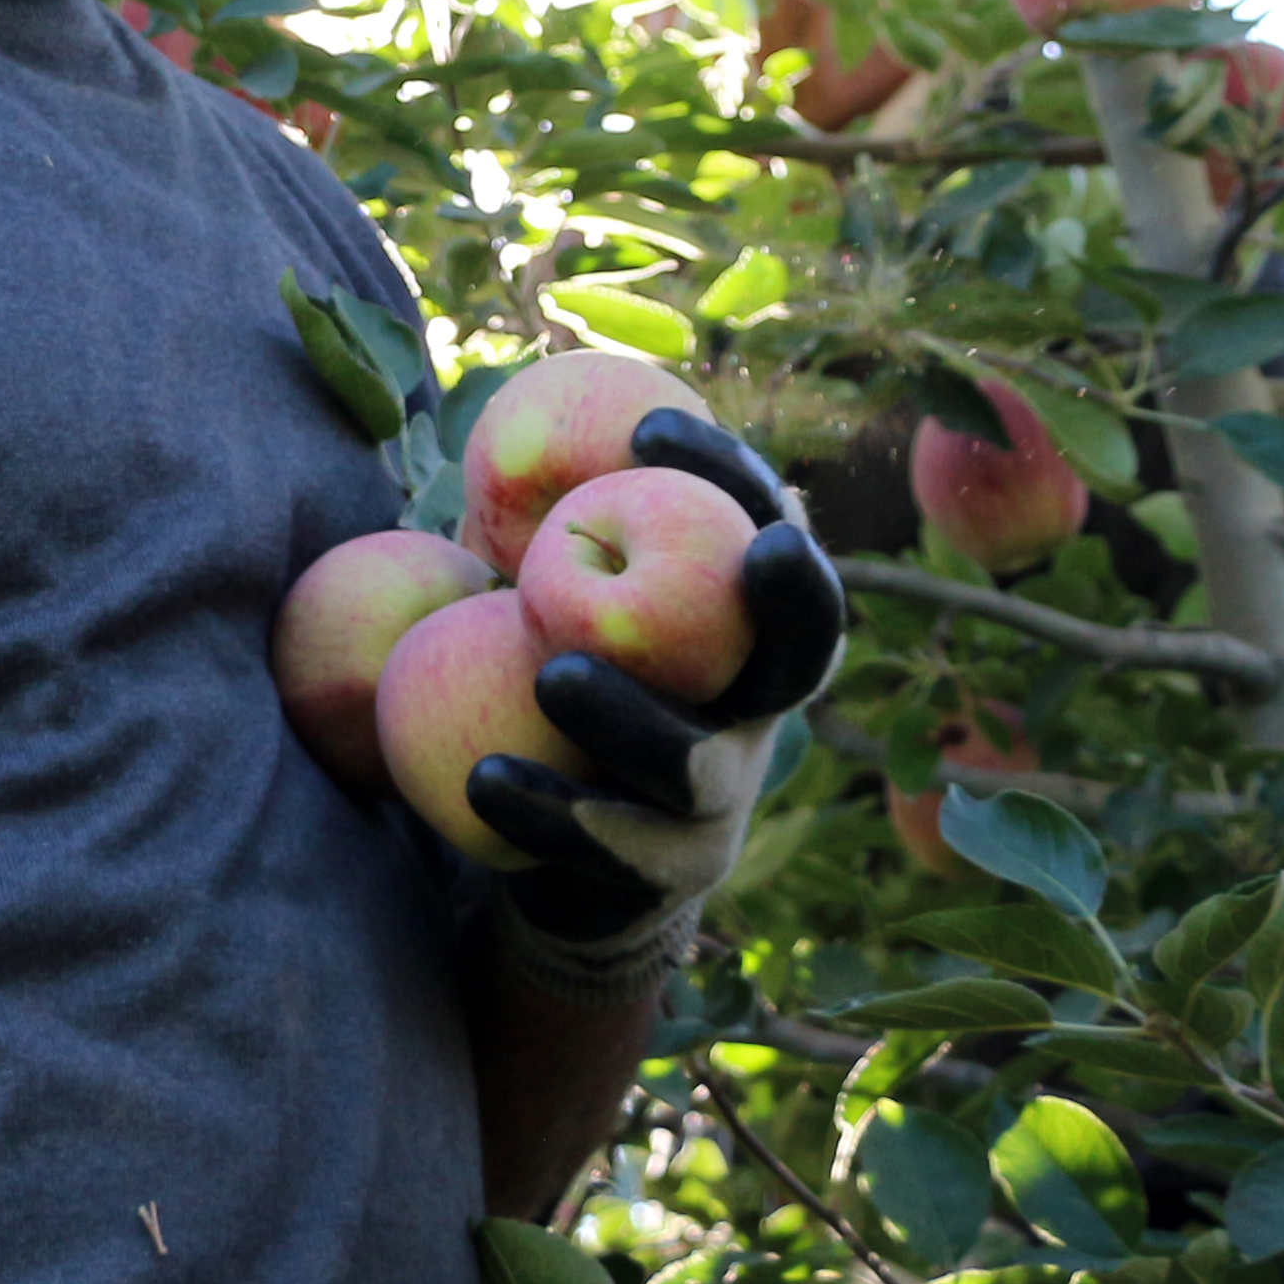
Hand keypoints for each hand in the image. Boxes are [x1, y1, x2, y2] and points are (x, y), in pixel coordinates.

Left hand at [465, 408, 845, 992]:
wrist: (561, 842)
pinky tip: (483, 781)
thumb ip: (567, 523)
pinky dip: (546, 811)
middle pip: (801, 653)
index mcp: (744, 626)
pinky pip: (614, 845)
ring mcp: (721, 798)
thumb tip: (518, 414)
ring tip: (555, 676)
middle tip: (752, 551)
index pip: (766, 531)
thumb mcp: (565, 592)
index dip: (727, 475)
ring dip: (633, 718)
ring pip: (698, 766)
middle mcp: (757, 709)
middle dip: (796, 599)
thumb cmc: (560, 669)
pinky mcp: (664, 870)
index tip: (649, 423)